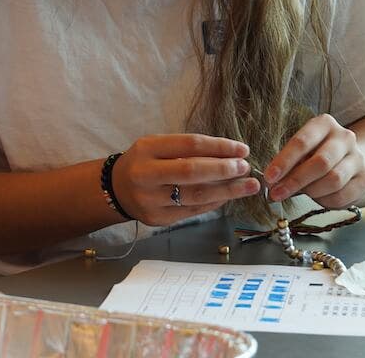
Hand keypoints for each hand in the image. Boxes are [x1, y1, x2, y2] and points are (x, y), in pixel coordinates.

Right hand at [111, 134, 261, 225]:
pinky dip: (215, 202)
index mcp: (147, 149)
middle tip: (246, 168)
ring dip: (227, 191)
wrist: (116, 189)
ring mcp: (151, 200)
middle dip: (224, 170)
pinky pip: (193, 211)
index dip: (219, 147)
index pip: (189, 145)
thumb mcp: (157, 146)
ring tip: (249, 185)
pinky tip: (229, 196)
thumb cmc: (145, 162)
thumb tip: (230, 155)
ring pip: (196, 196)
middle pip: (192, 172)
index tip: (242, 150)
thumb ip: (187, 149)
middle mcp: (146, 175)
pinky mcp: (158, 219)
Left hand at [263, 113, 364, 207]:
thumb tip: (271, 183)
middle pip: (320, 162)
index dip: (284, 161)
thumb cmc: (315, 154)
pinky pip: (343, 195)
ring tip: (301, 194)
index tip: (269, 178)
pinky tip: (318, 198)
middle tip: (277, 194)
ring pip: (333, 180)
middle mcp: (344, 137)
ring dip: (311, 192)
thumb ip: (288, 162)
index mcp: (324, 124)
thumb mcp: (302, 151)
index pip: (302, 142)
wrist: (350, 160)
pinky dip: (326, 201)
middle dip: (295, 181)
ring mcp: (358, 157)